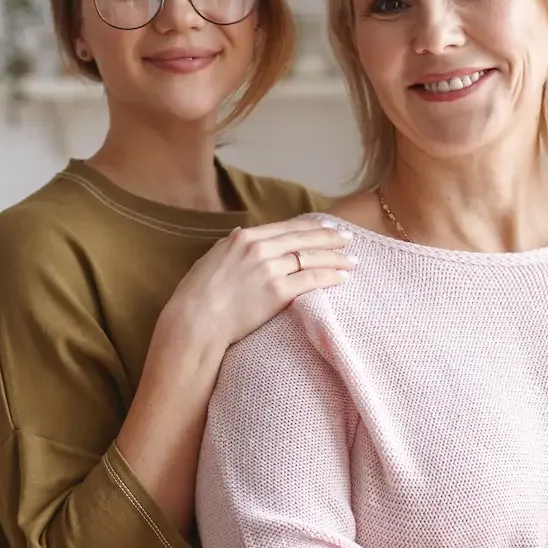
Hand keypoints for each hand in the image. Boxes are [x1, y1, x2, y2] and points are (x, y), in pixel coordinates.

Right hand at [163, 218, 355, 351]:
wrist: (195, 321)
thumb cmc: (197, 294)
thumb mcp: (212, 258)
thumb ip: (231, 246)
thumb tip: (240, 234)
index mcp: (244, 238)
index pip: (286, 228)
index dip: (310, 227)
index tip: (326, 226)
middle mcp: (260, 248)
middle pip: (304, 238)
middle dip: (330, 237)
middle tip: (348, 238)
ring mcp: (270, 269)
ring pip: (312, 257)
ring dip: (336, 258)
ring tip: (352, 260)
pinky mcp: (278, 292)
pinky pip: (312, 280)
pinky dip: (330, 276)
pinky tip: (342, 278)